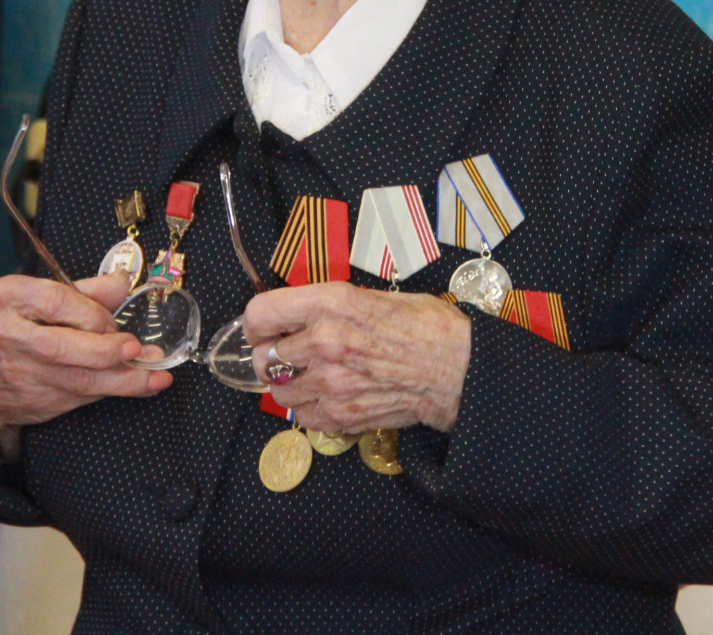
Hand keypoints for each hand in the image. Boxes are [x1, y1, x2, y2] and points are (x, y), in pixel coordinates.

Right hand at [0, 274, 171, 457]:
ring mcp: (22, 371)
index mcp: (9, 298)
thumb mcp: (39, 296)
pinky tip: (146, 384)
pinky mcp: (39, 398)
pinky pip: (84, 394)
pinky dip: (119, 389)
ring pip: (77, 377)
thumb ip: (84, 290)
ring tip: (156, 371)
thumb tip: (123, 282)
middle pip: (62, 345)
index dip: (91, 312)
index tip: (112, 320)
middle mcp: (10, 334)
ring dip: (124, 377)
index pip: (55, 301)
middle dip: (105, 349)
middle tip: (135, 347)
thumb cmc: (17, 325)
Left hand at [244, 282, 470, 434]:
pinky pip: (302, 416)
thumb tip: (302, 314)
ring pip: (278, 389)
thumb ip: (332, 305)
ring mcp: (330, 383)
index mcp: (331, 304)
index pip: (260, 314)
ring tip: (309, 377)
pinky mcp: (341, 415)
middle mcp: (324, 342)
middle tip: (288, 354)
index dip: (256, 323)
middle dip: (272, 355)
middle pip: (263, 356)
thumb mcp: (374, 295)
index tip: (263, 328)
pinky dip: (309, 408)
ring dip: (289, 383)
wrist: (457, 369)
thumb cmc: (426, 327)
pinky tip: (327, 396)